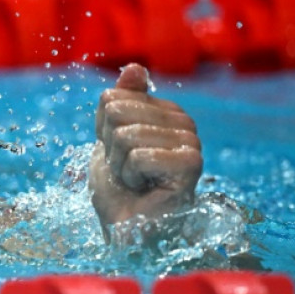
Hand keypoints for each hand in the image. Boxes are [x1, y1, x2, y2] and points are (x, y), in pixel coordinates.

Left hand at [89, 63, 202, 230]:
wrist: (128, 227)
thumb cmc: (121, 188)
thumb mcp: (110, 138)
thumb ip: (120, 102)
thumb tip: (134, 67)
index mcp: (165, 111)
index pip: (111, 99)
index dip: (103, 133)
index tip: (120, 155)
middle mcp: (184, 122)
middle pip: (117, 112)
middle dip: (111, 148)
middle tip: (128, 171)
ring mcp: (191, 141)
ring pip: (126, 135)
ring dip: (120, 166)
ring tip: (137, 181)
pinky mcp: (190, 163)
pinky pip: (138, 155)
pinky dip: (131, 177)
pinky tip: (146, 189)